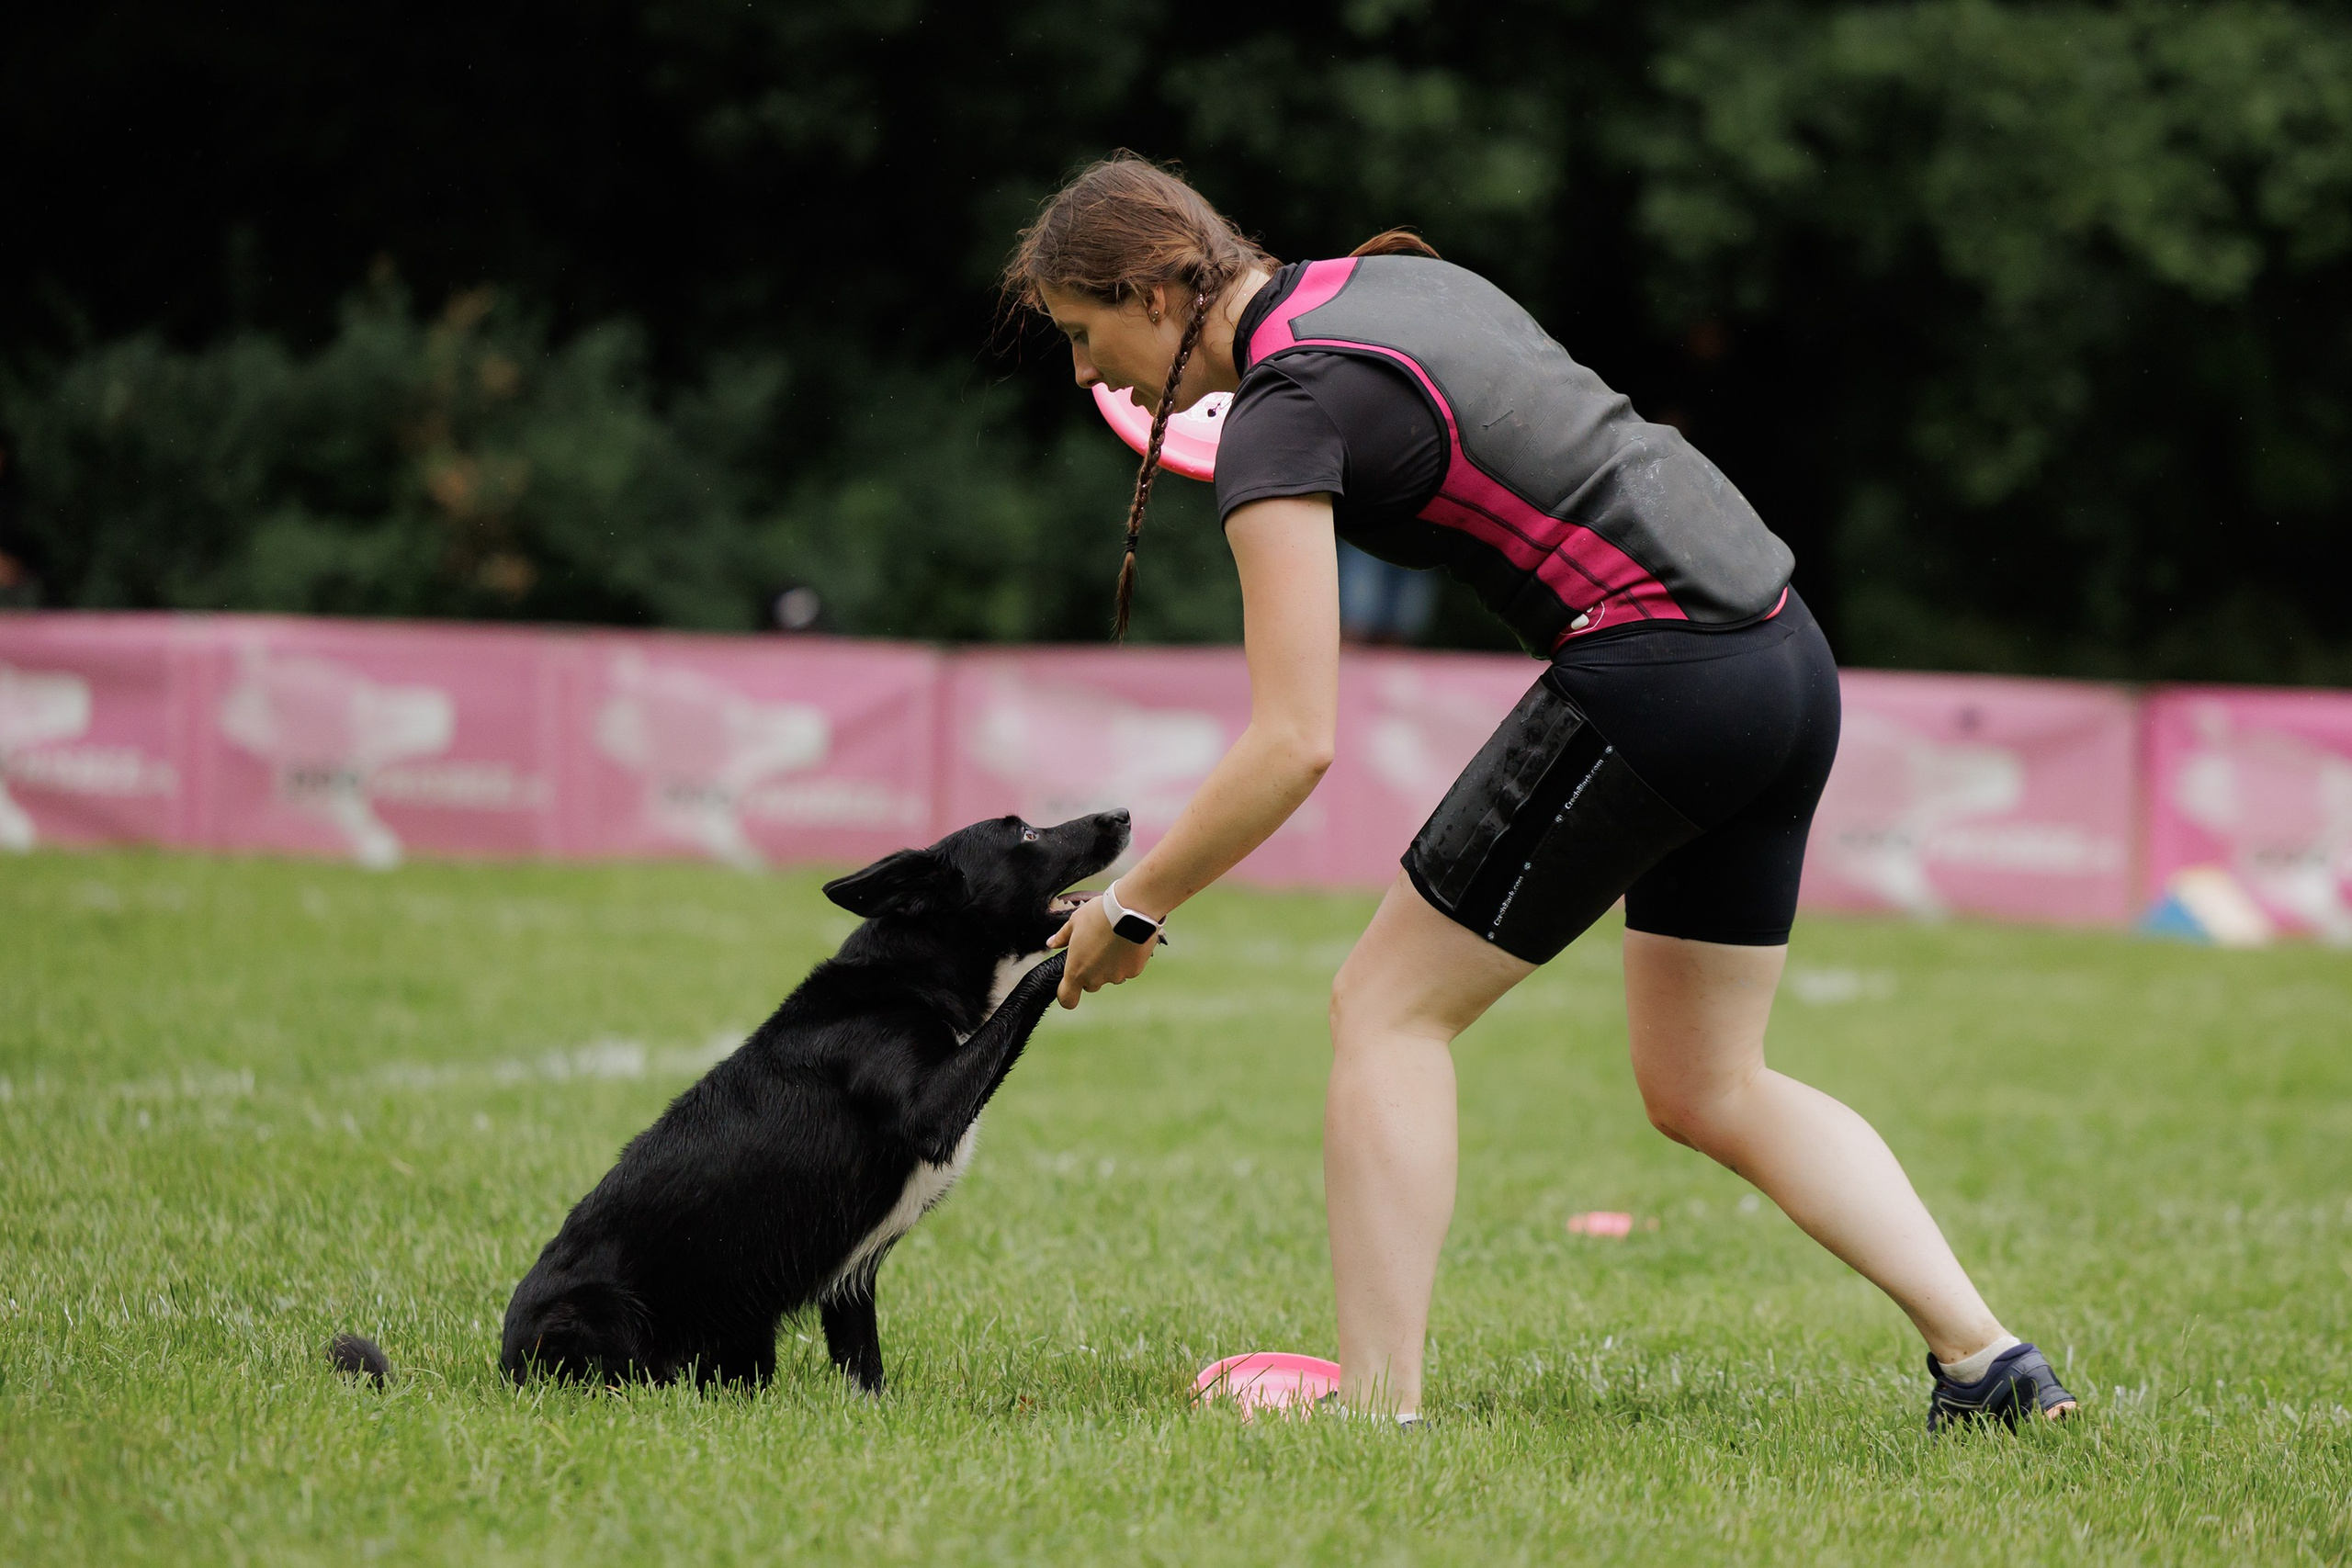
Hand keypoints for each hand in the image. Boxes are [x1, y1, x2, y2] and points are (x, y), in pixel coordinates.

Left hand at [1045, 895, 1159, 1008]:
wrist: (1131, 910)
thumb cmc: (1099, 914)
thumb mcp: (1075, 922)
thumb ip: (1062, 937)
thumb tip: (1051, 943)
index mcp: (1076, 970)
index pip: (1067, 998)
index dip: (1067, 994)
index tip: (1069, 985)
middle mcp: (1095, 978)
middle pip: (1090, 984)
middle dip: (1091, 971)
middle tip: (1095, 948)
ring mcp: (1116, 976)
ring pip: (1110, 976)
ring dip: (1110, 965)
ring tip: (1113, 941)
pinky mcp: (1133, 971)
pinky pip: (1127, 969)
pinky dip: (1126, 960)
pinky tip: (1127, 942)